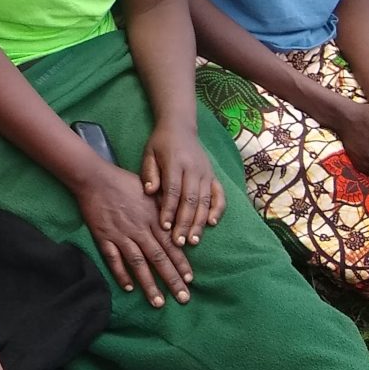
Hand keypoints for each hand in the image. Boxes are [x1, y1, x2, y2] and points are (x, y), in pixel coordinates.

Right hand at [73, 160, 195, 306]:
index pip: (171, 245)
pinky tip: (129, 288)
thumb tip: (181, 222)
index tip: (190, 280)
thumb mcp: (151, 190)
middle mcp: (139, 230)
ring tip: (158, 302)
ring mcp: (120, 235)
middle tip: (183, 299)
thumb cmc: (124, 182)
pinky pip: (113, 259)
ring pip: (138, 264)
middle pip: (158, 259)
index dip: (181, 264)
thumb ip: (166, 207)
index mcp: (152, 218)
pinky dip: (121, 274)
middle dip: (172, 280)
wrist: (95, 178)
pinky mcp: (104, 237)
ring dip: (149, 284)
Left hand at [139, 122, 223, 247]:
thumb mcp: (149, 153)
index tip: (164, 227)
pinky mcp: (213, 176)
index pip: (173, 190)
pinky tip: (212, 223)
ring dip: (200, 222)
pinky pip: (219, 195)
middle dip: (185, 223)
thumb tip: (148, 192)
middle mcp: (194, 169)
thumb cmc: (160, 143)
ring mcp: (206, 173)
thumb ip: (149, 173)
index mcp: (175, 162)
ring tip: (193, 240)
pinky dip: (217, 210)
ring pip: (205, 201)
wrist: (180, 127)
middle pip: (191, 200)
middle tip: (179, 242)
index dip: (169, 209)